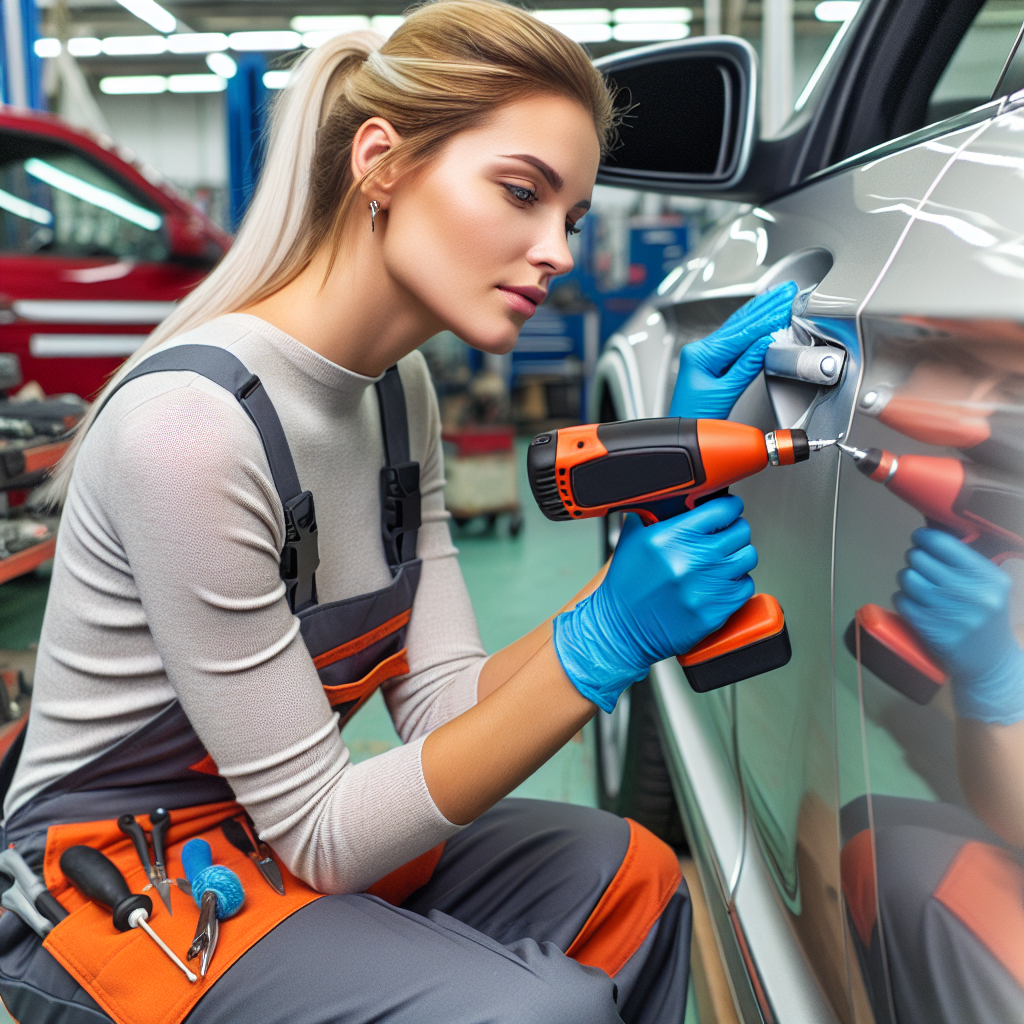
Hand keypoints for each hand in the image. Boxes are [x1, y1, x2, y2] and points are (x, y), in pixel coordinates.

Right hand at [553, 496, 756, 711]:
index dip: (728, 507)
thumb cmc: (626, 587)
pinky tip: (718, 583)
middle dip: (733, 531)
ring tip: (720, 561)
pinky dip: (736, 583)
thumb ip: (654, 515)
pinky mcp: (715, 611)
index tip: (726, 511)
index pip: (723, 509)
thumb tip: (672, 498)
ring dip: (737, 556)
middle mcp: (691, 560)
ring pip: (747, 557)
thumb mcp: (633, 540)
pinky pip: (745, 586)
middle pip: (740, 531)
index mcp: (671, 537)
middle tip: (722, 537)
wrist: (620, 628)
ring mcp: (706, 587)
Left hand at [669, 281, 797, 419]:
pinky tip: (762, 318)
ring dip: (760, 312)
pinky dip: (752, 328)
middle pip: (738, 324)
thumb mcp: (724, 393)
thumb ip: (746, 367)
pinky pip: (735, 340)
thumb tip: (765, 343)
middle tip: (786, 292)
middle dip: (765, 307)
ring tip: (777, 297)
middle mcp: (701, 351)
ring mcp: (705, 356)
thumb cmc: (695, 418)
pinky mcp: (712, 363)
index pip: (740, 333)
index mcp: (701, 354)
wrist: (684, 435)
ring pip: (737, 328)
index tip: (784, 307)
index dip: (765, 320)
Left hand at [894, 528, 1023, 724]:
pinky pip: (901, 600)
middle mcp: (972, 593)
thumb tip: (928, 534)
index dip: (924, 538)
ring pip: (907, 578)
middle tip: (920, 568)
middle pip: (919, 559)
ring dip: (907, 580)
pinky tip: (915, 605)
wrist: (990, 663)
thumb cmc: (983, 618)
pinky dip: (903, 599)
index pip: (944, 544)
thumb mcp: (988, 586)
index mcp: (988, 577)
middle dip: (915, 560)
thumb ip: (963, 562)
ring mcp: (951, 612)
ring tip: (918, 587)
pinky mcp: (931, 629)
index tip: (920, 540)